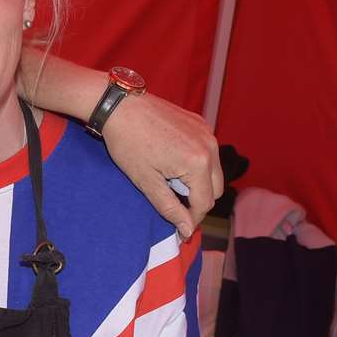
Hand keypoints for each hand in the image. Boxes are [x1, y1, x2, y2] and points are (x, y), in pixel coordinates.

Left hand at [100, 94, 223, 238]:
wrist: (120, 106)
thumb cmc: (129, 144)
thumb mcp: (147, 182)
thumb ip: (170, 208)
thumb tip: (187, 230)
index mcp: (198, 164)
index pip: (205, 204)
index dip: (191, 219)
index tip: (178, 229)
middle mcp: (210, 147)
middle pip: (215, 189)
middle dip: (197, 201)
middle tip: (172, 203)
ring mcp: (207, 133)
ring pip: (214, 171)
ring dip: (198, 182)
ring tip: (170, 180)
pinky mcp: (201, 123)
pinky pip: (208, 152)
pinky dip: (196, 163)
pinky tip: (173, 162)